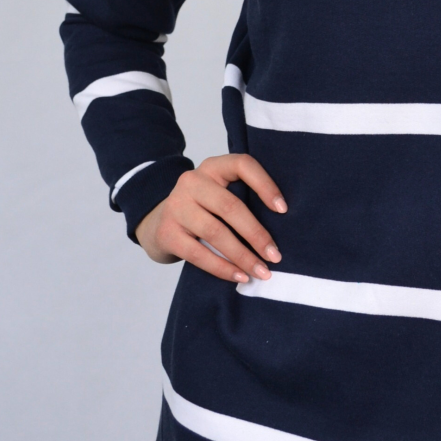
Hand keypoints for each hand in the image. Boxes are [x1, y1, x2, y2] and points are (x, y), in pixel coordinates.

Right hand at [134, 153, 286, 283]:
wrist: (156, 222)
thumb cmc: (202, 209)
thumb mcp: (219, 193)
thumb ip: (242, 198)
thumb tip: (282, 227)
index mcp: (212, 167)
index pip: (242, 165)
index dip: (265, 185)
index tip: (283, 209)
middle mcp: (192, 181)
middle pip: (231, 207)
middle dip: (257, 234)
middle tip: (275, 256)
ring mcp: (176, 206)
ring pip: (216, 232)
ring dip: (243, 256)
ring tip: (262, 271)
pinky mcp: (167, 233)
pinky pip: (199, 254)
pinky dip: (222, 268)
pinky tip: (239, 276)